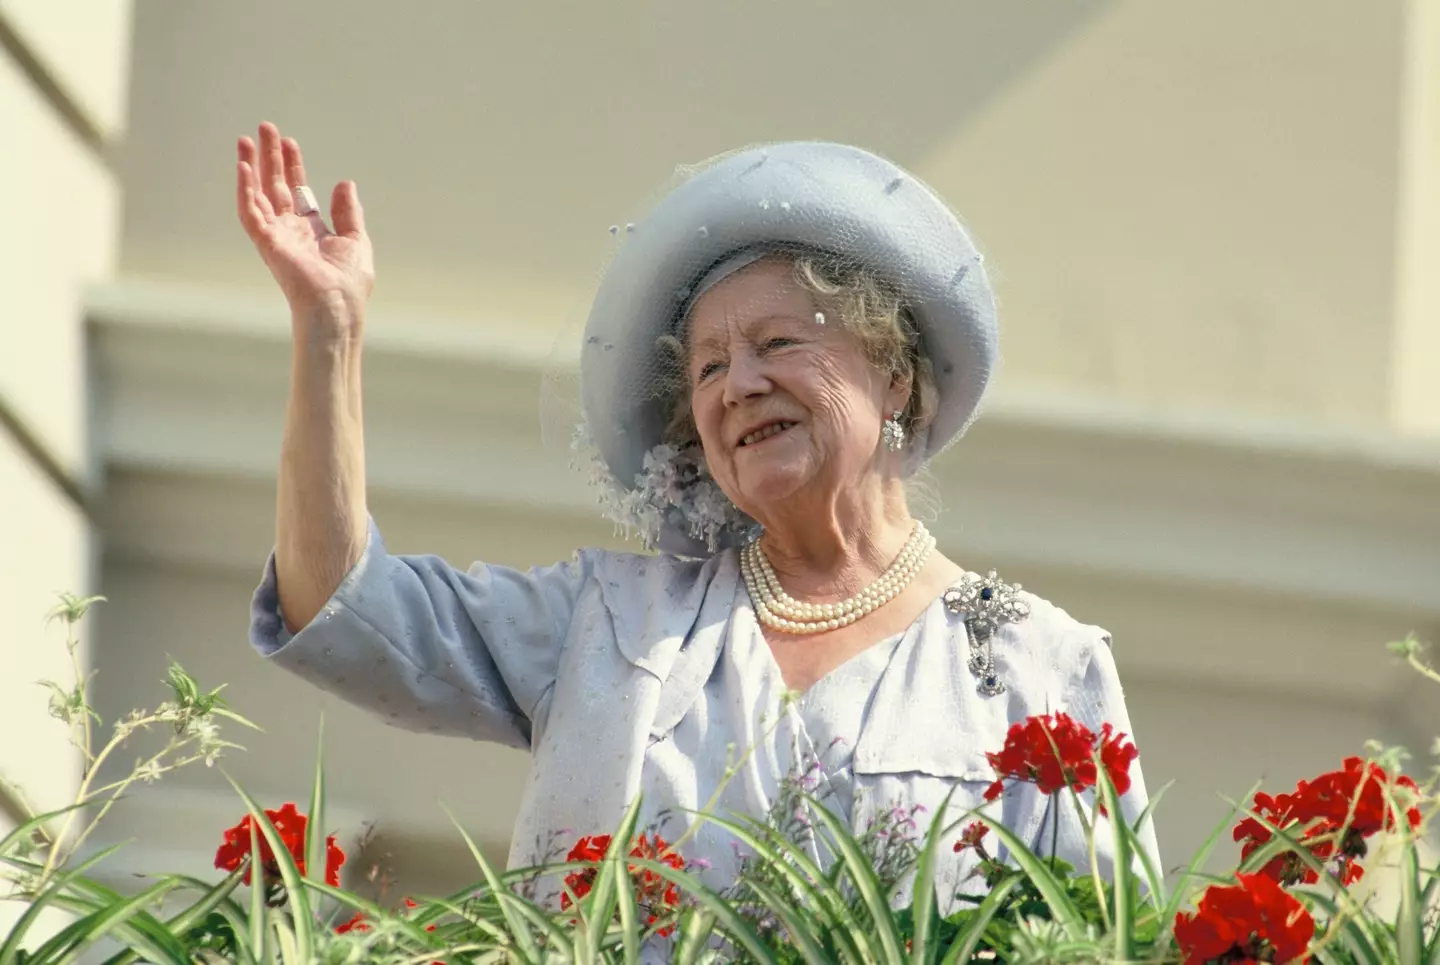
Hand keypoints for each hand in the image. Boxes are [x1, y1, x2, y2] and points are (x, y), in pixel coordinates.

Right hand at [236, 122, 373, 332]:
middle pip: (275, 186)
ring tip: (246, 140)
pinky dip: (245, 190)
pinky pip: (250, 213)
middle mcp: (289, 231)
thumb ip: (348, 212)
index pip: (296, 191)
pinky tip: (243, 167)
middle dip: (270, 157)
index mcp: (310, 230)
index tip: (290, 143)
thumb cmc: (349, 283)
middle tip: (265, 128)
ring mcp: (276, 236)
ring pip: (257, 194)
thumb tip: (345, 183)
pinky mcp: (266, 243)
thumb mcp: (355, 240)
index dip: (293, 166)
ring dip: (251, 167)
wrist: (338, 306)